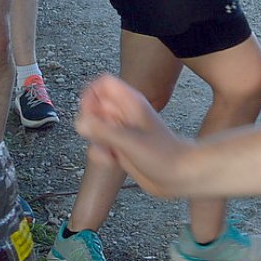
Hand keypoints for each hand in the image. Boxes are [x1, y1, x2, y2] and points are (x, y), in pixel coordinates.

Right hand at [75, 74, 192, 197]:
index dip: (91, 94)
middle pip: (94, 105)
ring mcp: (122, 131)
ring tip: (108, 151)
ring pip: (95, 127)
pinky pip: (100, 146)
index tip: (90, 113)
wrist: (181, 176)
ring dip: (94, 140)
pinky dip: (100, 154)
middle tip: (99, 136)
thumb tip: (79, 123)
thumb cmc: (163, 154)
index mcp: (130, 102)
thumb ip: (103, 131)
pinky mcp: (121, 148)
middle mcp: (124, 114)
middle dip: (90, 122)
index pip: (103, 83)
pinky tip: (111, 162)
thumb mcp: (130, 141)